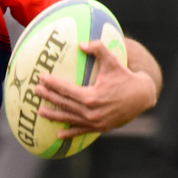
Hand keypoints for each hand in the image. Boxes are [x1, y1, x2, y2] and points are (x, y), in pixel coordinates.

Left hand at [34, 40, 158, 137]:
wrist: (142, 96)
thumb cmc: (125, 77)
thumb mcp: (113, 61)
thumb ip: (98, 49)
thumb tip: (81, 44)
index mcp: (91, 96)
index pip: (66, 90)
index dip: (52, 84)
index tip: (41, 78)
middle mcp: (90, 112)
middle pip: (64, 104)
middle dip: (48, 97)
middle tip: (36, 91)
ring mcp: (94, 122)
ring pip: (69, 118)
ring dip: (53, 115)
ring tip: (40, 111)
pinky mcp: (99, 128)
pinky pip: (81, 131)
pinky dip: (69, 132)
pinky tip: (58, 134)